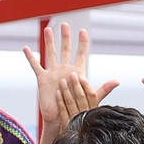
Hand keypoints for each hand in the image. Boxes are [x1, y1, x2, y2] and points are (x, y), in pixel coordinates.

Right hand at [24, 21, 116, 136]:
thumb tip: (117, 82)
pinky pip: (35, 65)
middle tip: (65, 24)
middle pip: (65, 49)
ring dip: (49, 41)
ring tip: (48, 30)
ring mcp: (53, 73)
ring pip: (50, 53)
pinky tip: (25, 48)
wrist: (62, 119)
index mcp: (77, 72)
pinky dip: (30, 57)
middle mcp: (65, 69)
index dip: (82, 43)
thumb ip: (104, 88)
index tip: (83, 31)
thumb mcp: (91, 97)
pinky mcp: (43, 78)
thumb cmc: (77, 110)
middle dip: (65, 37)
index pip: (80, 54)